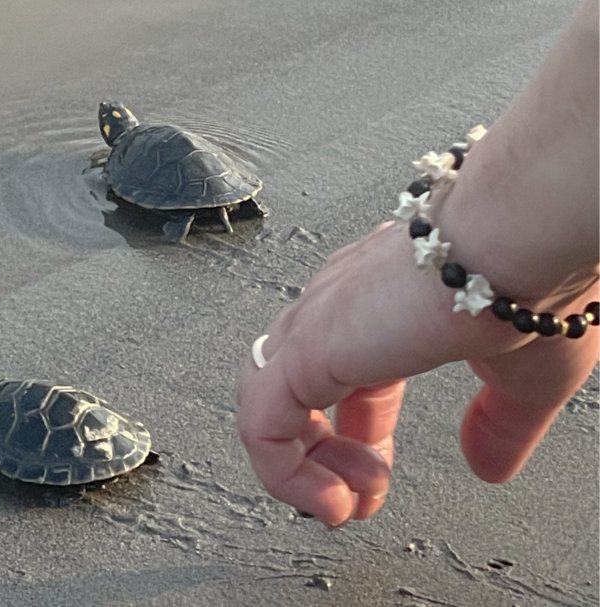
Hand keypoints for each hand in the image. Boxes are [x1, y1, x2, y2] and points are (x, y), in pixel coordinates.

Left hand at [234, 222, 597, 526]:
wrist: (526, 230)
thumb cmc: (532, 275)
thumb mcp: (522, 373)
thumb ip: (498, 422)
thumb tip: (488, 465)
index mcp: (381, 305)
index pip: (340, 375)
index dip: (353, 437)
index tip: (373, 481)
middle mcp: (338, 307)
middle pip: (295, 389)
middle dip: (320, 457)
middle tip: (350, 502)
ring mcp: (316, 322)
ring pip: (267, 402)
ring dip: (300, 467)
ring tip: (339, 506)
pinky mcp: (305, 347)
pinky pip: (261, 421)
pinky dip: (284, 472)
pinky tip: (327, 500)